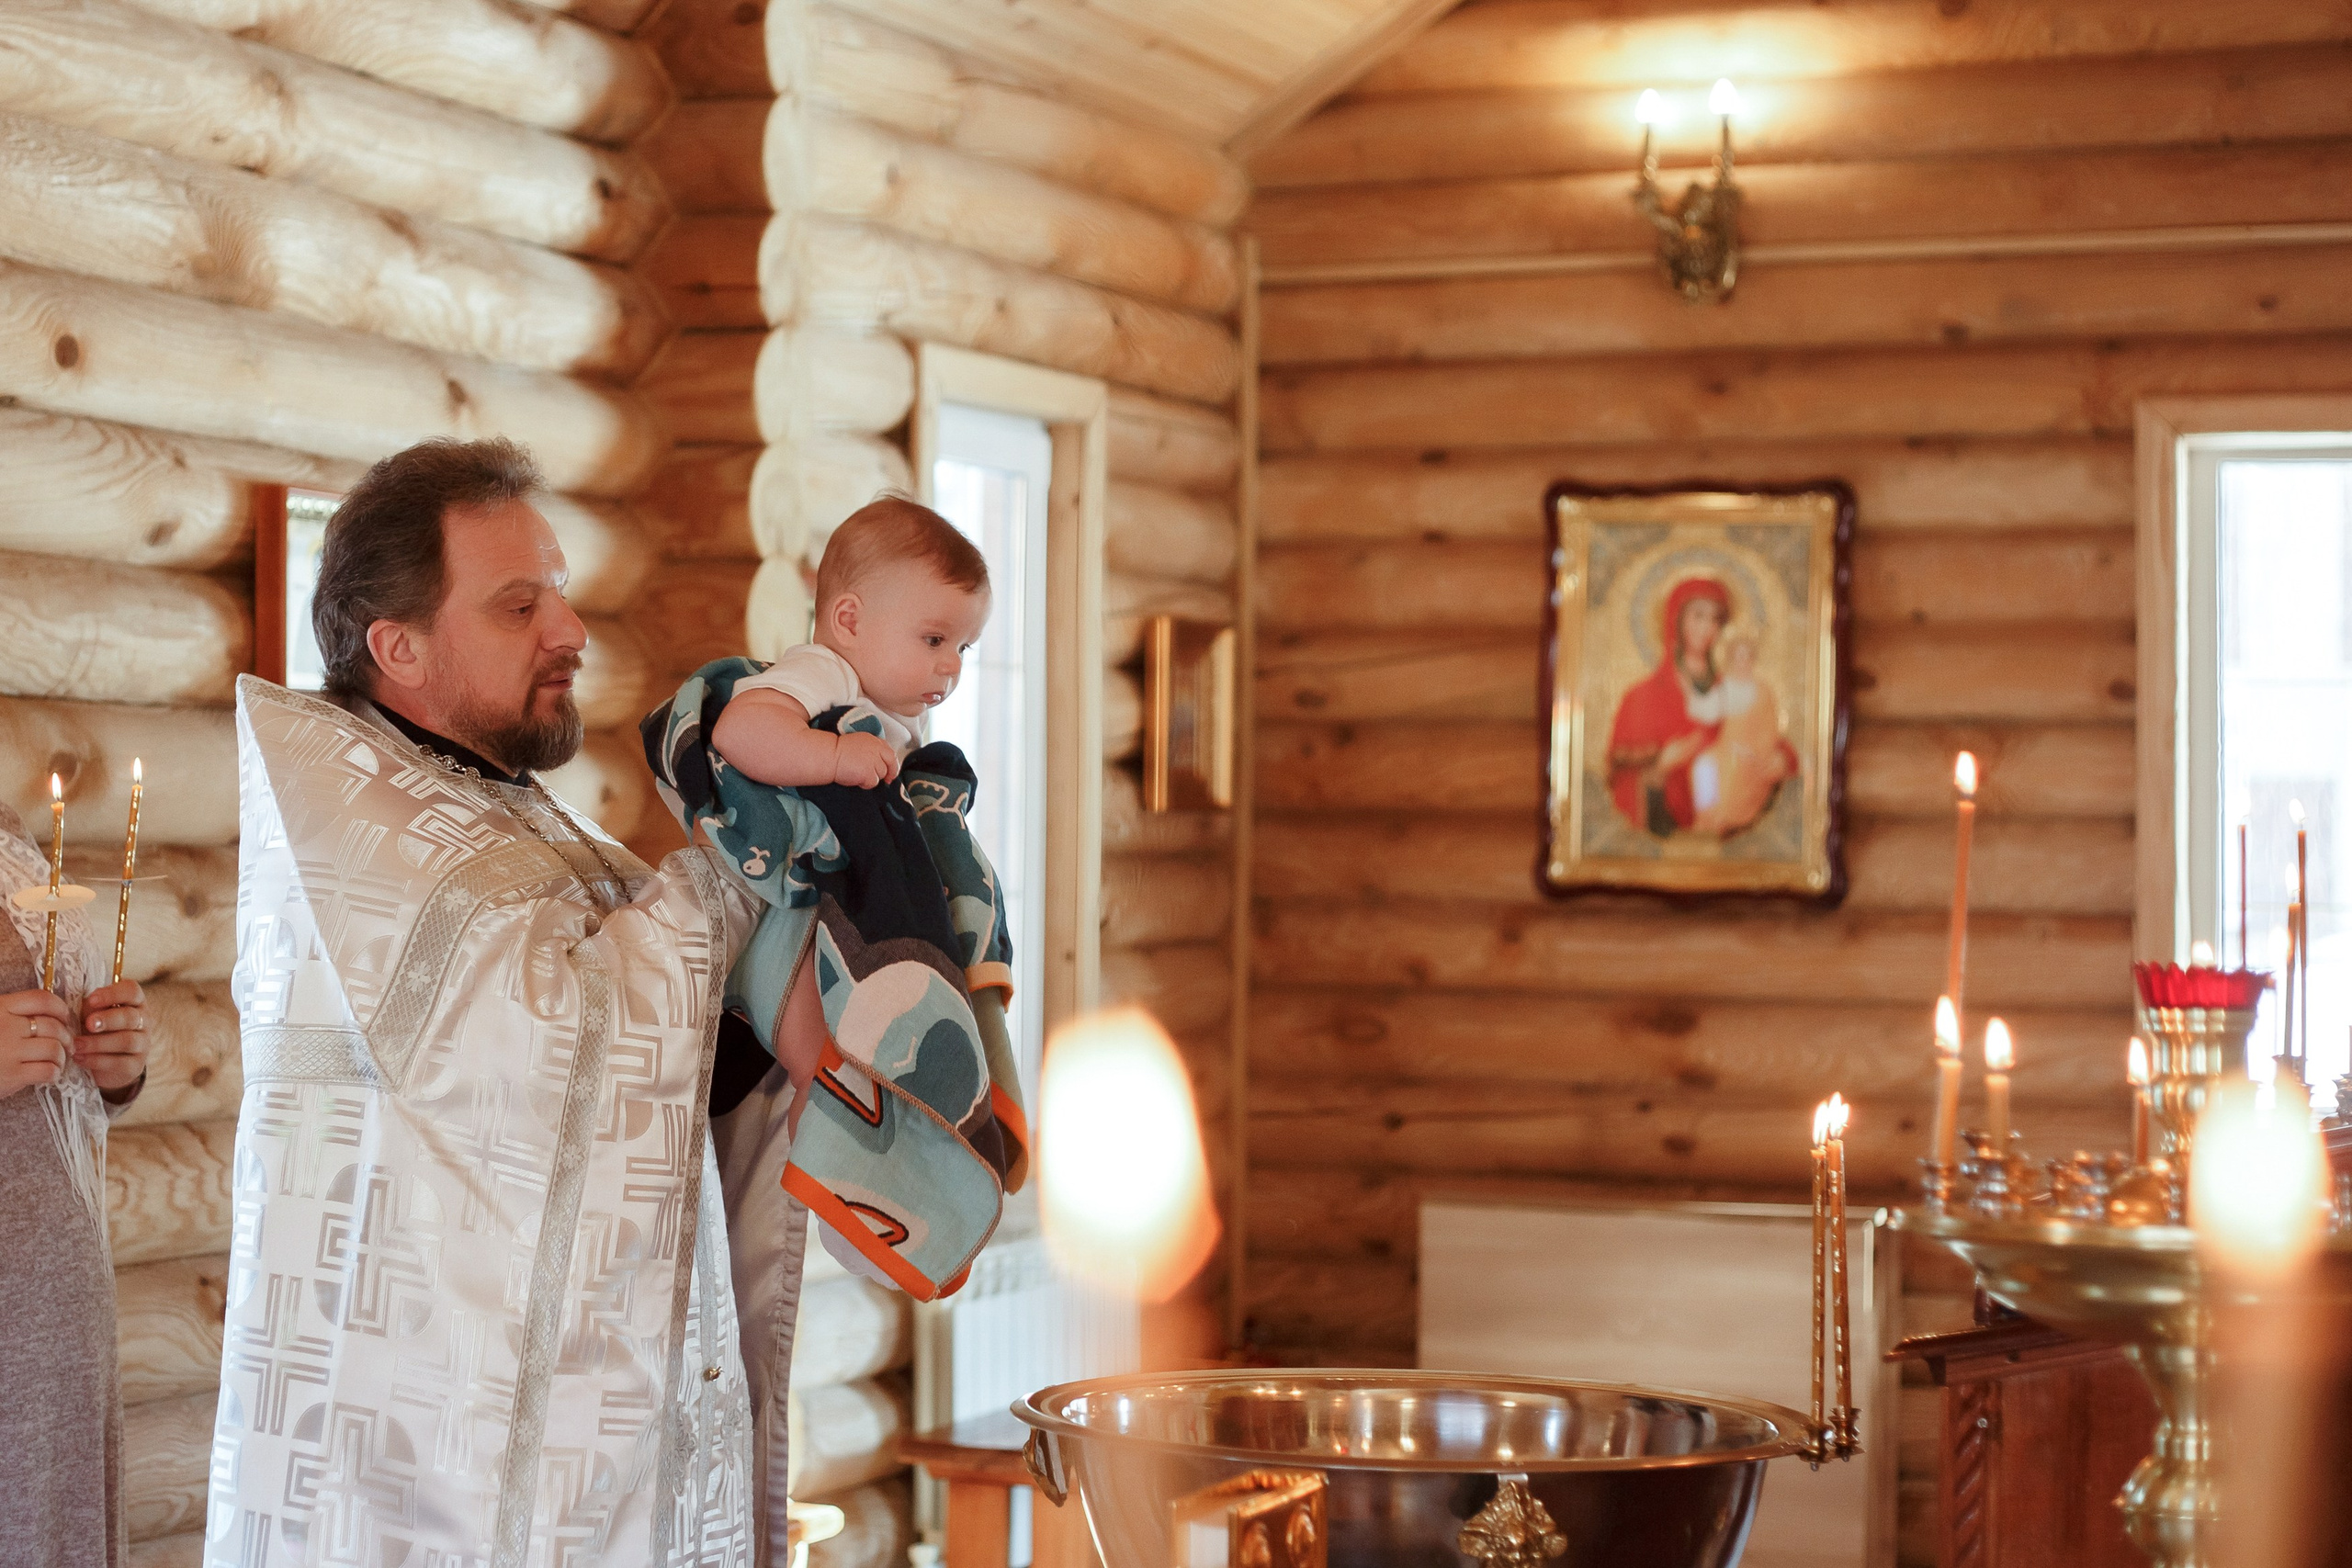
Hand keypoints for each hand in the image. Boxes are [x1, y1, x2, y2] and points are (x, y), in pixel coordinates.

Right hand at [0, 990, 73, 1100]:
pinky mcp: (11, 1075)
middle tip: (67, 1045)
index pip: (42, 999)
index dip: (61, 1008)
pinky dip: (54, 1073)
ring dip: (61, 1056)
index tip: (65, 1018)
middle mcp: (6, 1027)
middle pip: (53, 1026)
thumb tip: (52, 1016)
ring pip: (53, 1048)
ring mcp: (9, 1051)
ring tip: (57, 1061)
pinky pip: (47, 1070)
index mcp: (0, 1008)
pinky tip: (50, 1074)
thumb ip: (14, 1014)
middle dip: (66, 1037)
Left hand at [75, 980, 148, 1097]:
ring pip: (126, 1041)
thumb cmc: (94, 1032)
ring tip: (76, 1045)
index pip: (132, 991)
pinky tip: (79, 1058)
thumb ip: (87, 1009)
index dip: (113, 993)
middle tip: (88, 1024)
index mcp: (133, 1003)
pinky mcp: (135, 1066)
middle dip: (108, 1019)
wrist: (103, 1065)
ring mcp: (142, 1044)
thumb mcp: (89, 1016)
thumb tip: (80, 1005)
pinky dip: (97, 1060)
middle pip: (131, 1017)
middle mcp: (143, 1021)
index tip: (91, 999)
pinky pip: (120, 1062)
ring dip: (98, 1043)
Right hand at [832, 732, 899, 788]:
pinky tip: (855, 779)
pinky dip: (865, 784)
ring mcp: (874, 761)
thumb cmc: (838, 751)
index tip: (890, 770)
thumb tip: (881, 762)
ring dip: (872, 777)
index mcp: (874, 741)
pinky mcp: (868, 772)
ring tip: (858, 774)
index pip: (890, 752)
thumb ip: (872, 749)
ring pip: (880, 774)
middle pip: (891, 763)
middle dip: (890, 773)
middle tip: (887, 780)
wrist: (828, 756)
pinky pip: (872, 783)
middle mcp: (876, 749)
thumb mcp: (858, 743)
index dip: (892, 763)